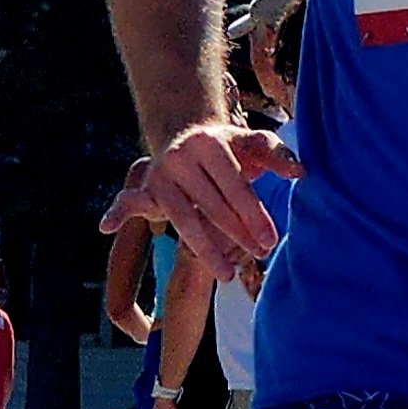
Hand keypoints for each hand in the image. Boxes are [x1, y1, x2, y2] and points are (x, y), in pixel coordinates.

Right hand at [99, 122, 301, 280]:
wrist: (189, 133)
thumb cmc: (229, 146)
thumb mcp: (254, 143)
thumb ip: (278, 154)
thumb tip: (300, 172)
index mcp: (210, 144)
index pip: (235, 186)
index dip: (254, 215)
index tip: (269, 241)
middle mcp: (181, 157)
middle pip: (212, 205)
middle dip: (237, 234)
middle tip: (258, 255)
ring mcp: (161, 173)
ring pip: (183, 217)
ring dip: (205, 248)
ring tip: (227, 275)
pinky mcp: (148, 187)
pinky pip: (130, 201)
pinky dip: (118, 212)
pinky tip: (106, 226)